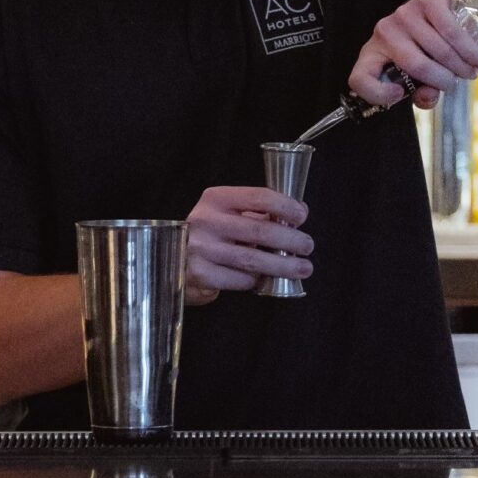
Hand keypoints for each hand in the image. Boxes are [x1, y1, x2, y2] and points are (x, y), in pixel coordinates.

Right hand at [183, 184, 312, 304]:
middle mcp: (206, 221)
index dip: (285, 206)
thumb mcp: (226, 214)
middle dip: (290, 239)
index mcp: (215, 199)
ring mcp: (201, 249)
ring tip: (302, 268)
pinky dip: (258, 280)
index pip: (257, 197)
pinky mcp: (201, 275)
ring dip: (284, 265)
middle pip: (259, 230)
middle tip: (307, 246)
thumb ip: (258, 212)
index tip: (302, 216)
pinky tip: (266, 279)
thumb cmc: (209, 235)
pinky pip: (241, 280)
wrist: (171, 261)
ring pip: (253, 259)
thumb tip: (297, 213)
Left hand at [348, 0, 477, 109]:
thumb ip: (423, 91)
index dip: (377, 94)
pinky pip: (452, 33)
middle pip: (416, 66)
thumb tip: (429, 97)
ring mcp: (405, 13)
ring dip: (462, 67)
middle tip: (457, 81)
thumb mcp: (420, 71)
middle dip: (444, 80)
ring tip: (471, 70)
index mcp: (375, 52)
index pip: (360, 78)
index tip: (401, 94)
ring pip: (439, 51)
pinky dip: (470, 51)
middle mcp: (386, 31)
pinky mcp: (427, 0)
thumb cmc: (428, 41)